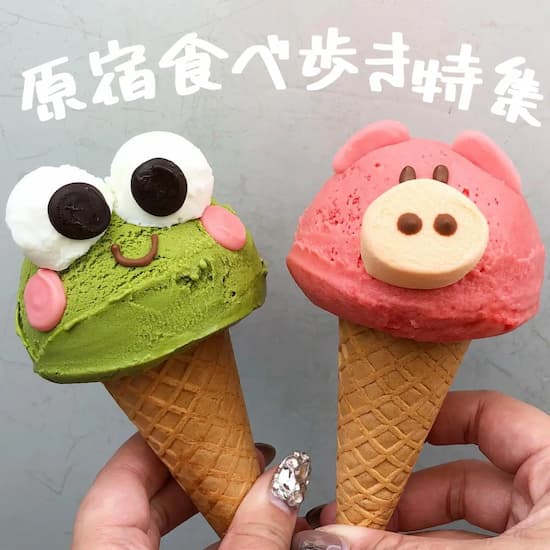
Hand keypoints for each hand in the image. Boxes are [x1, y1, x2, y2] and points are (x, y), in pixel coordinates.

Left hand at [72, 434, 308, 548]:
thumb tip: (283, 485)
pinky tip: (255, 536)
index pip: (118, 480)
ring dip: (214, 508)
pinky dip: (219, 541)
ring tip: (255, 494)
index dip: (157, 440)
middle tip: (236, 455)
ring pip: (164, 532)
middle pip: (144, 501)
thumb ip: (255, 536)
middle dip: (200, 471)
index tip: (195, 419)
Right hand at [294, 390, 549, 548]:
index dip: (436, 417)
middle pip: (460, 480)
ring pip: (459, 527)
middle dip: (403, 496)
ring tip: (362, 543)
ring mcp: (537, 543)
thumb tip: (342, 541)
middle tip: (357, 511)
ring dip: (408, 534)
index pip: (489, 418)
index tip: (387, 430)